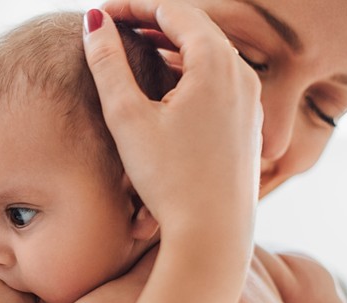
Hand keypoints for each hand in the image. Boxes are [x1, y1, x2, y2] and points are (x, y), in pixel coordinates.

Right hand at [83, 0, 262, 233]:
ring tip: (138, 50)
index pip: (172, 9)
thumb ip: (108, 63)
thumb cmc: (170, 179)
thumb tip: (95, 24)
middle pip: (195, 27)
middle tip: (117, 26)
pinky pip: (221, 81)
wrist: (213, 235)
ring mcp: (251, 100)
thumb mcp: (128, 117)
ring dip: (173, 46)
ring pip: (210, 54)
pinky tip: (169, 88)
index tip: (101, 14)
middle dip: (153, 20)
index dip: (133, 5)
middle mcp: (243, 74)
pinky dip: (191, 72)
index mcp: (216, 62)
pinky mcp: (250, 124)